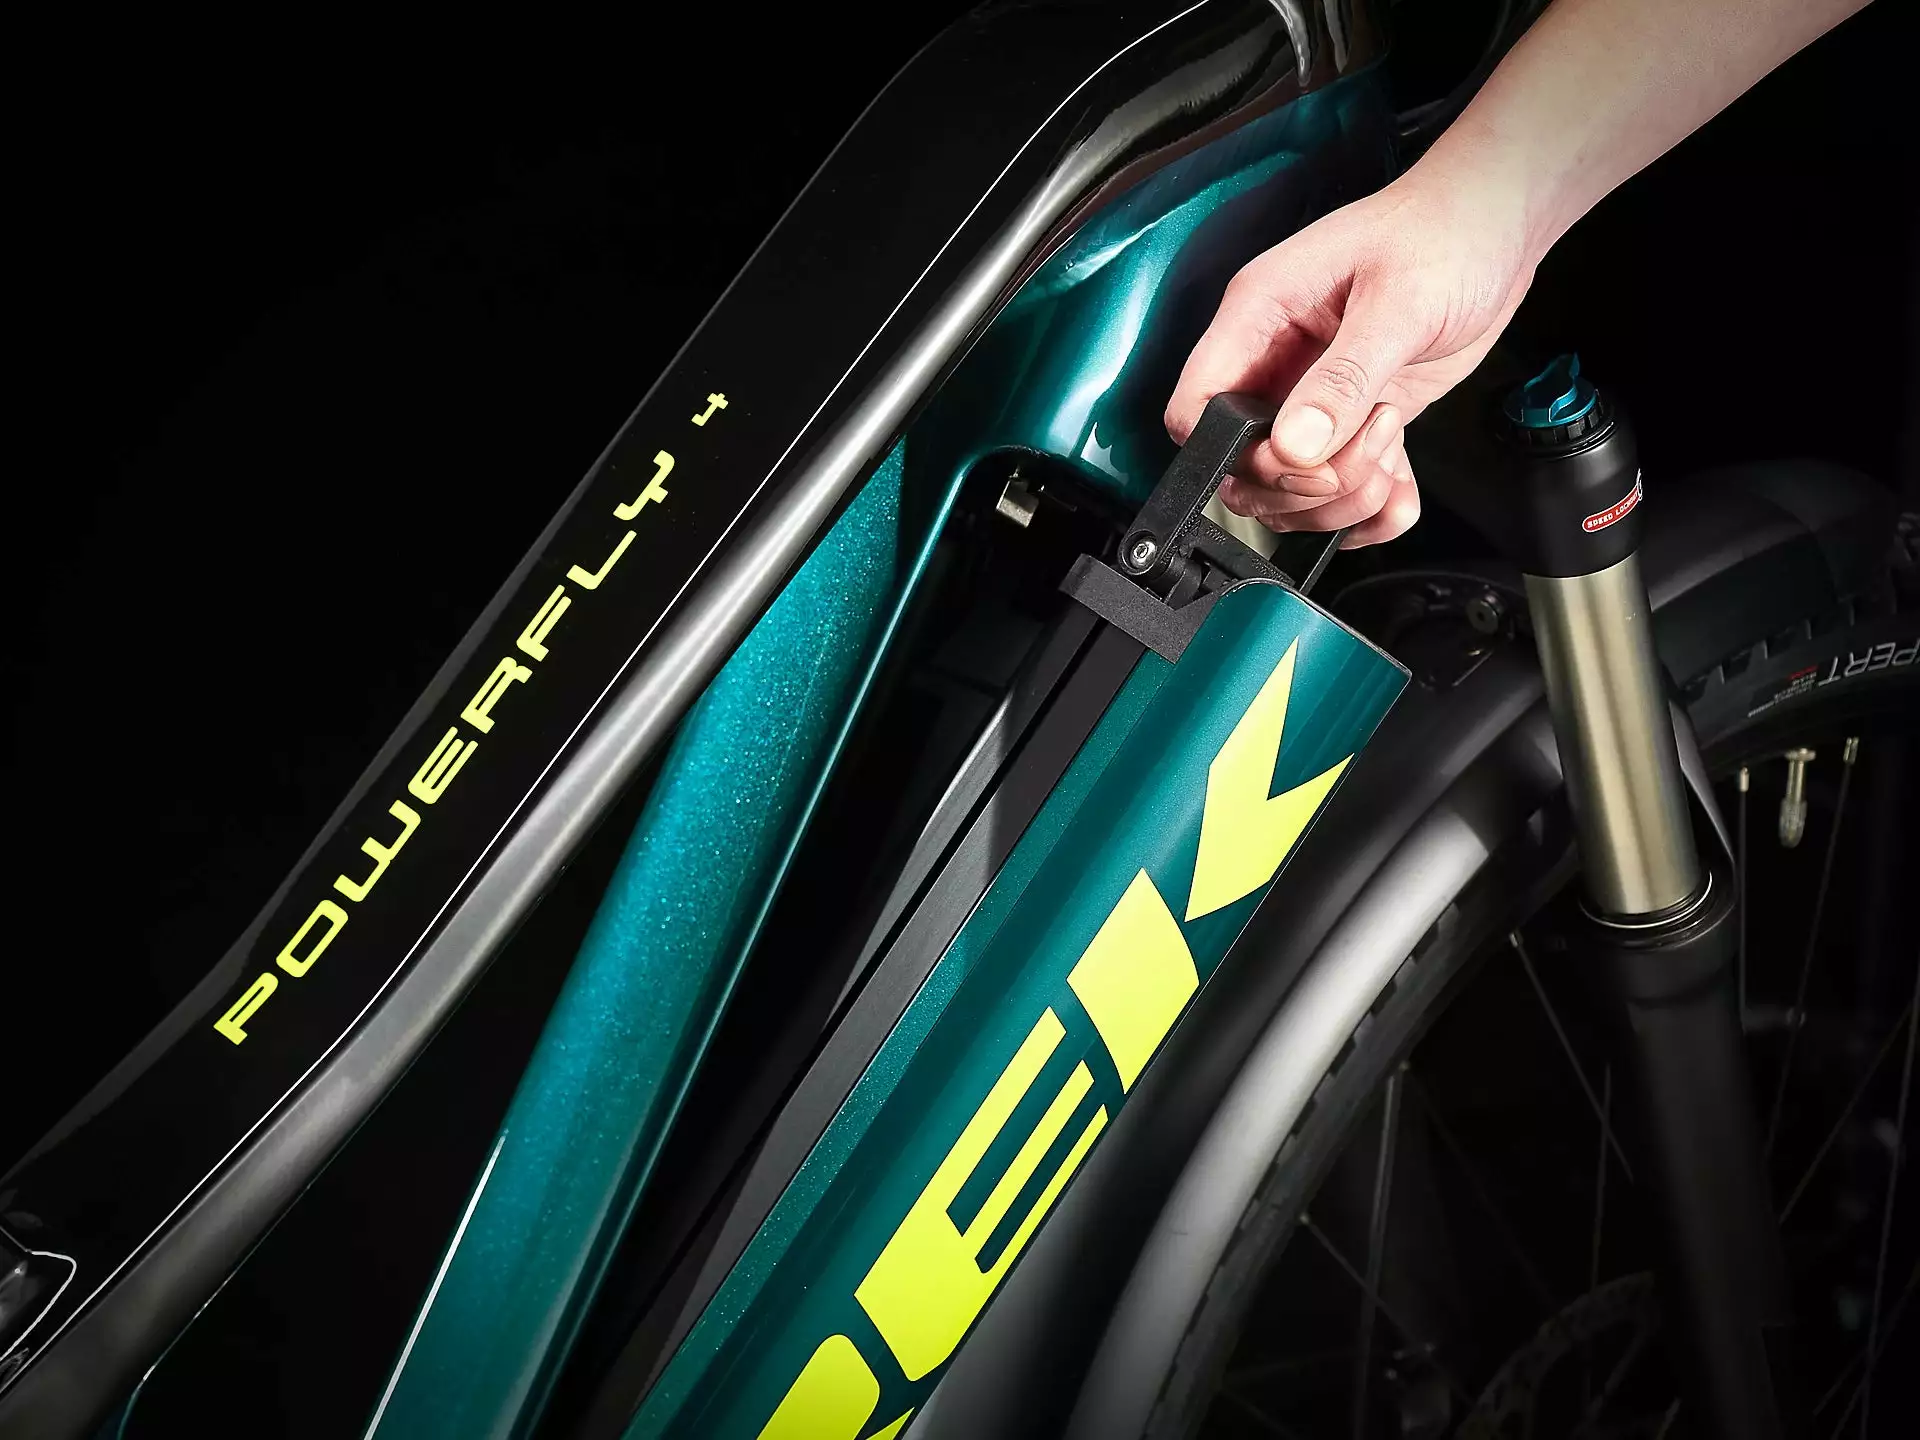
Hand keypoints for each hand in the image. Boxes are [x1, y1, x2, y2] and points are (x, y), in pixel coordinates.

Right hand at [1166, 169, 1536, 545]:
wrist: (1503, 224)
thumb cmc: (1448, 232)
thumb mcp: (1398, 305)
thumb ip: (1342, 379)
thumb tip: (1293, 445)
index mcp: (1259, 316)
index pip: (1197, 408)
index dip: (1239, 454)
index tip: (1306, 459)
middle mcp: (1276, 362)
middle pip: (1245, 469)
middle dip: (1306, 485)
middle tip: (1368, 452)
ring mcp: (1314, 396)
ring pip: (1292, 490)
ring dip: (1343, 498)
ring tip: (1392, 448)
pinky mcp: (1356, 419)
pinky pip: (1345, 490)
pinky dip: (1375, 509)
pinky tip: (1402, 488)